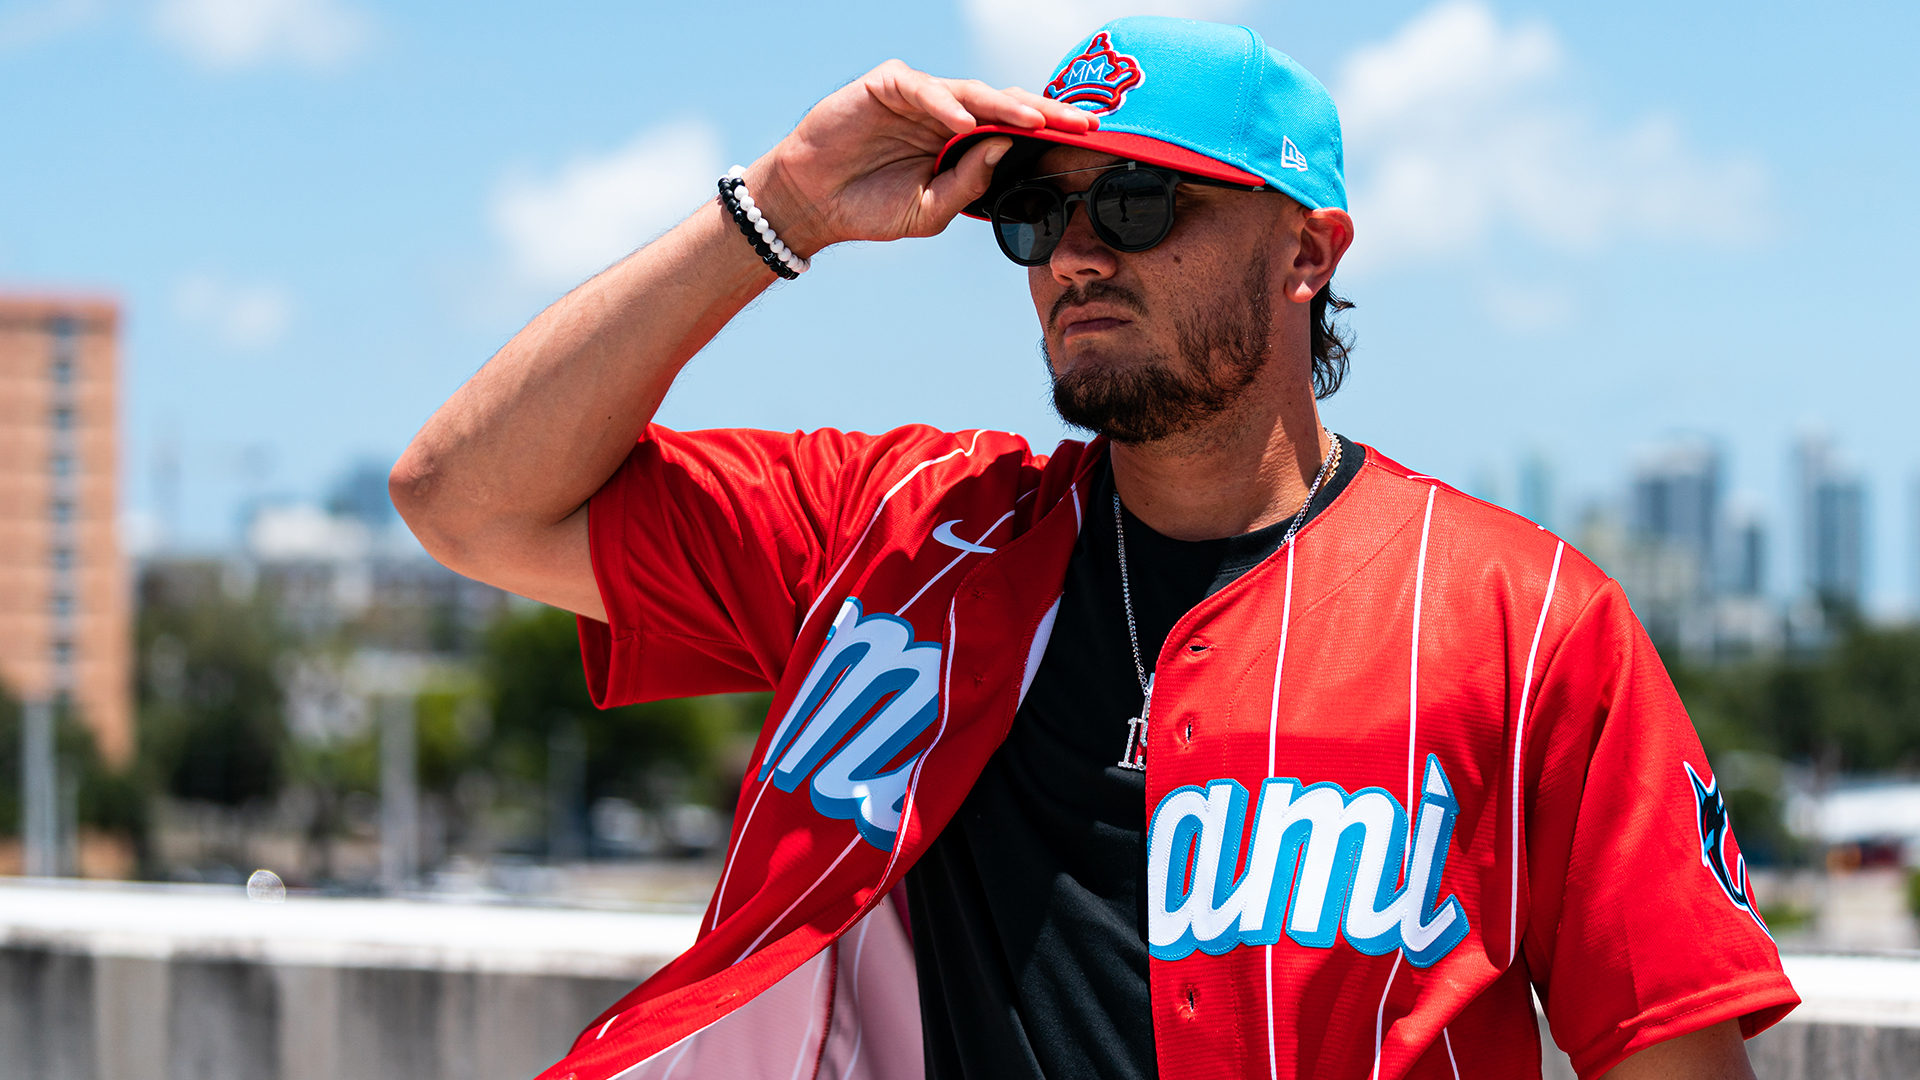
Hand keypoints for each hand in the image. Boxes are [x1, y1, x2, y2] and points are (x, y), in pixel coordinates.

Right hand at [746, 60, 1097, 256]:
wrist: (813, 205)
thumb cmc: (871, 206)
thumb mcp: (930, 211)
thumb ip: (969, 184)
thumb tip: (1004, 149)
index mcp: (962, 144)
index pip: (1014, 131)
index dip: (1050, 133)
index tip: (1091, 141)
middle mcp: (947, 114)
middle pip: (1004, 104)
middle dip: (1044, 113)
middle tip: (1082, 122)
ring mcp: (918, 97)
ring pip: (970, 92)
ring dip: (1003, 106)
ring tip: (1032, 122)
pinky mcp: (887, 85)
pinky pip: (921, 90)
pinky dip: (943, 105)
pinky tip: (965, 124)